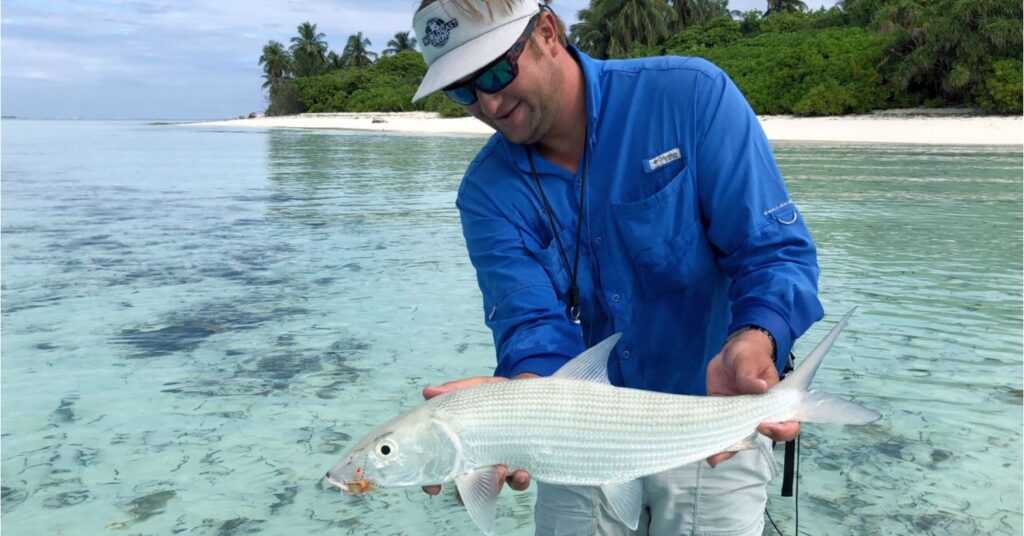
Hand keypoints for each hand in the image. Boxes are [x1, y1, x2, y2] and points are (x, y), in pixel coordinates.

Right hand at [420, 374, 536, 496]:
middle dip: (468, 491)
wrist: (527, 391)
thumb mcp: (475, 388)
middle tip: (474, 480)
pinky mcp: (522, 464)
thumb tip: (428, 391)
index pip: (443, 470)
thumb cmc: (495, 395)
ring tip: (502, 470)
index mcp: (462, 446)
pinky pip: (519, 482)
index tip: (434, 488)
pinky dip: (520, 481)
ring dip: (496, 485)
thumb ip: (453, 391)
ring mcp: (500, 465)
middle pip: (467, 487)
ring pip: (493, 487)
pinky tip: (523, 472)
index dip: (434, 483)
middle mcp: (479, 460)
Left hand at [705, 329, 799, 466]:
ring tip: (715, 457)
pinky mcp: (723, 414)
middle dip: (748, 443)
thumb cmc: (747, 354)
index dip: (781, 429)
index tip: (763, 424)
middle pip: (762, 436)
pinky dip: (715, 440)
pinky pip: (721, 430)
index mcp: (775, 401)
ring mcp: (740, 415)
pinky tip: (706, 450)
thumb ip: (751, 373)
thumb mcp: (748, 359)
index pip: (788, 422)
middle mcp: (760, 412)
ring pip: (740, 437)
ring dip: (729, 449)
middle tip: (733, 444)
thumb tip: (759, 387)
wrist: (730, 353)